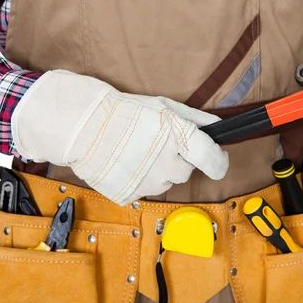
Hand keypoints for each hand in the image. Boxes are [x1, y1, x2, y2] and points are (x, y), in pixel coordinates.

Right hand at [11, 70, 228, 204]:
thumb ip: (196, 119)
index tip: (218, 159)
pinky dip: (138, 180)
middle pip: (186, 172)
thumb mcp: (164, 106)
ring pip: (165, 183)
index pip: (213, 160)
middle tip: (157, 145)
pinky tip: (125, 163)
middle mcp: (168, 165)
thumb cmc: (124, 112)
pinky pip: (143, 191)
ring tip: (136, 152)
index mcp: (180, 139)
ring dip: (158, 171)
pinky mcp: (131, 195)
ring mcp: (149, 184)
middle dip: (178, 161)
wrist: (82, 125)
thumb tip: (219, 126)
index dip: (219, 162)